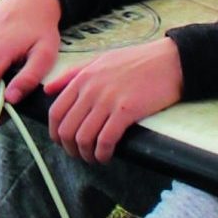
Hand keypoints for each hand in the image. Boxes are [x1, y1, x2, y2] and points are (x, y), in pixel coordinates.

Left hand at [44, 39, 182, 163]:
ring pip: (84, 137)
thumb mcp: (100, 60)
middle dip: (69, 148)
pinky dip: (102, 153)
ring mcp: (108, 100)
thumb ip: (72, 75)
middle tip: (79, 154)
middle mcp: (91, 90)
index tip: (62, 142)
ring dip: (86, 154)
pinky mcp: (126, 111)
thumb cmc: (138, 60)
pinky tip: (106, 156)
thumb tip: (48, 90)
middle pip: (67, 129)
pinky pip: (105, 140)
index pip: (56, 112)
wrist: (169, 60)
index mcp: (83, 78)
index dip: (55, 133)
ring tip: (93, 158)